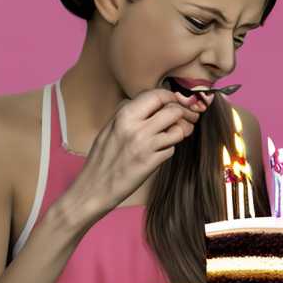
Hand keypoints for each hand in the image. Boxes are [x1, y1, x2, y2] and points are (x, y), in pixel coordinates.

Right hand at [65, 88, 212, 227]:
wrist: (94, 186)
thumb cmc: (103, 157)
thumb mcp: (111, 127)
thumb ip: (131, 114)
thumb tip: (153, 101)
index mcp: (124, 115)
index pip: (157, 95)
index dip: (172, 98)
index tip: (176, 103)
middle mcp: (135, 127)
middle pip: (173, 110)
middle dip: (184, 114)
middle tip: (187, 119)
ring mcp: (145, 145)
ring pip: (178, 130)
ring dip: (180, 132)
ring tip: (174, 136)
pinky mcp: (151, 163)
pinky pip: (172, 150)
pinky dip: (169, 149)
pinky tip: (160, 152)